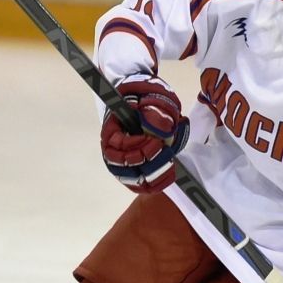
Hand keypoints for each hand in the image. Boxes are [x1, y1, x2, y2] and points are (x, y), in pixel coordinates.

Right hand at [100, 76, 189, 193]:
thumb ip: (157, 110)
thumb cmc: (150, 98)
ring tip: (169, 162)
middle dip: (145, 160)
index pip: (116, 144)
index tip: (155, 141)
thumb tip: (160, 130)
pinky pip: (141, 185)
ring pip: (131, 178)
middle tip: (163, 149)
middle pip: (121, 164)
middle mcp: (114, 148)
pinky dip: (156, 183)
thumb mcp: (155, 97)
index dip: (135, 146)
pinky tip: (170, 173)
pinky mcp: (136, 171)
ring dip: (152, 174)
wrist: (153, 104)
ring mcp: (124, 162)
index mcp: (112, 128)